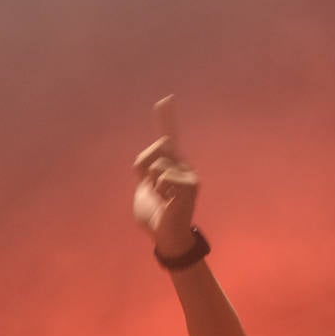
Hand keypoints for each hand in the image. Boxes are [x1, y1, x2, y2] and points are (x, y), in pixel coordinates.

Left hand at [132, 96, 199, 253]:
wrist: (164, 236)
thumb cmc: (154, 213)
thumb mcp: (144, 187)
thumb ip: (145, 168)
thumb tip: (154, 151)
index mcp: (170, 164)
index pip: (168, 136)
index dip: (166, 118)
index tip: (164, 100)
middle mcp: (182, 164)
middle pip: (157, 146)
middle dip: (146, 168)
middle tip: (154, 190)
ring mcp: (188, 173)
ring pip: (157, 164)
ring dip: (153, 184)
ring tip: (162, 198)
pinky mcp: (190, 184)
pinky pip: (164, 176)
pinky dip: (159, 190)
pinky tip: (167, 201)